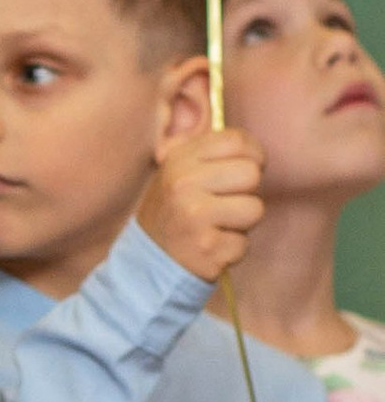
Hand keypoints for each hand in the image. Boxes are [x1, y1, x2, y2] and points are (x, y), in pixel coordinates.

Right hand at [138, 117, 263, 284]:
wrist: (146, 263)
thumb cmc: (174, 213)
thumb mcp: (176, 171)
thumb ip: (202, 148)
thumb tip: (236, 138)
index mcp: (178, 160)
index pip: (237, 140)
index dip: (252, 156)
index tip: (240, 173)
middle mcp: (183, 184)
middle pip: (251, 174)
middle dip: (246, 192)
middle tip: (224, 204)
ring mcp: (194, 216)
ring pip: (254, 209)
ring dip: (242, 223)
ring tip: (217, 226)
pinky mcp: (206, 247)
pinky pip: (243, 243)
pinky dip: (231, 249)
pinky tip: (210, 247)